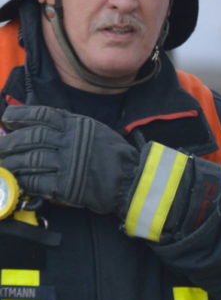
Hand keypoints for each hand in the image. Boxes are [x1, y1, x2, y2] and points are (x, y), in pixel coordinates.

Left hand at [0, 105, 137, 214]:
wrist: (129, 178)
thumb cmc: (112, 153)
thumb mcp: (94, 130)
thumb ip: (71, 125)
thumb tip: (43, 122)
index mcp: (77, 125)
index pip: (43, 115)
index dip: (22, 115)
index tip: (7, 117)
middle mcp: (70, 141)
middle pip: (32, 137)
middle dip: (10, 142)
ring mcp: (67, 163)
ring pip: (31, 159)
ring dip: (12, 163)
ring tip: (3, 164)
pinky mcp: (65, 185)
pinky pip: (37, 181)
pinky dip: (23, 180)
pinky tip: (17, 180)